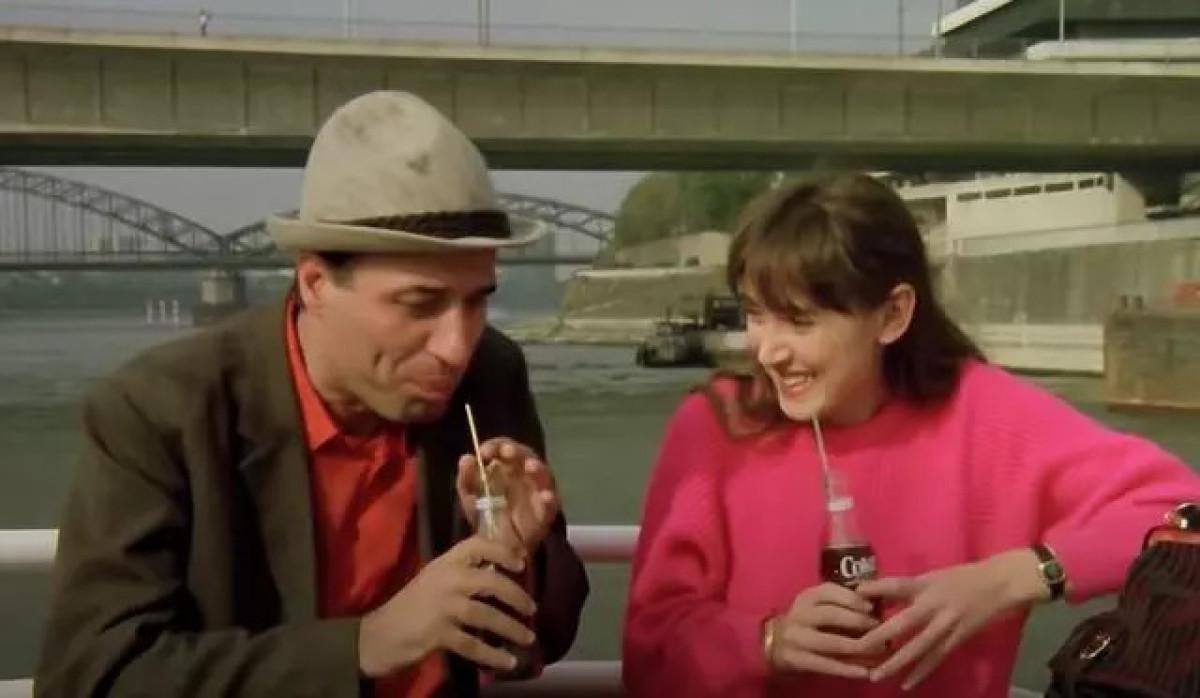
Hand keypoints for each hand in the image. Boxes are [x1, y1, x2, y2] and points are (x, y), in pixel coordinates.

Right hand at [358, 536, 536, 676]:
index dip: (503, 550)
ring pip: (486, 615)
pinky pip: (473, 644)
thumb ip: (462, 574)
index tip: (522, 562)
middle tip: (532, 608)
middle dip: (516, 596)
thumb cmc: (411, 606)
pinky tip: (508, 662)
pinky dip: (493, 655)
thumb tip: (501, 574)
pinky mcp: (438, 634)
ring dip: (511, 628)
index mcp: (445, 563)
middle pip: (491, 581)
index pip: (477, 544)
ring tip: (529, 638)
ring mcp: (442, 607)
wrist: (377, 635)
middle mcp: (445, 580)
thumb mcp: (434, 579)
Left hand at [458, 438, 558, 553]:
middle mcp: (524, 474)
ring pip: (543, 475)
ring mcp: (537, 492)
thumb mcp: (470, 497)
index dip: (496, 446)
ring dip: (538, 469)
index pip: (504, 448)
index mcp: (506, 467)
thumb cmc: (486, 514)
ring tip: (530, 467)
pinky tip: (545, 496)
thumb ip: (466, 478)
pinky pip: (550, 504)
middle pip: (526, 455)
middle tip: (507, 452)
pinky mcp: (546, 512)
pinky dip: (549, 500)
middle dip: (517, 452)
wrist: (496, 546)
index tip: (484, 452)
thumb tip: (466, 457)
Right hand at [766, 582, 881, 679]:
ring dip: (857, 646)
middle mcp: (799, 614)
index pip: (829, 591)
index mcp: (806, 597)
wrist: (774, 644)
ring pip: (830, 642)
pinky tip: (865, 673)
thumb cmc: (806, 623)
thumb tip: (879, 604)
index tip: (872, 607)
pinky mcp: (796, 659)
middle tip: (880, 629)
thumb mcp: (818, 607)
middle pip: (830, 615)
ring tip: (879, 651)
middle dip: (858, 621)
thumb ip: (842, 605)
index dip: (851, 598)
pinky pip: (825, 665)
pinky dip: (847, 670)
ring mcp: (796, 638)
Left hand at [855, 549, 1047, 689]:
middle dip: (879, 637)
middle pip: (903, 623)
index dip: (876, 589)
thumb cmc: (963, 576)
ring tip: (876, 676)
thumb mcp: (933, 575)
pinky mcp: (959, 639)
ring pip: (919, 647)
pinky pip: (936, 658)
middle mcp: (935, 605)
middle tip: (857, 649)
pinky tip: (906, 684)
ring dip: (897, 663)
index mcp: (926, 585)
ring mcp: (948, 624)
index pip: (897, 585)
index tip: (855, 594)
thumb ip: (908, 588)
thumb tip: (876, 595)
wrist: (1002, 583)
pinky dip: (921, 672)